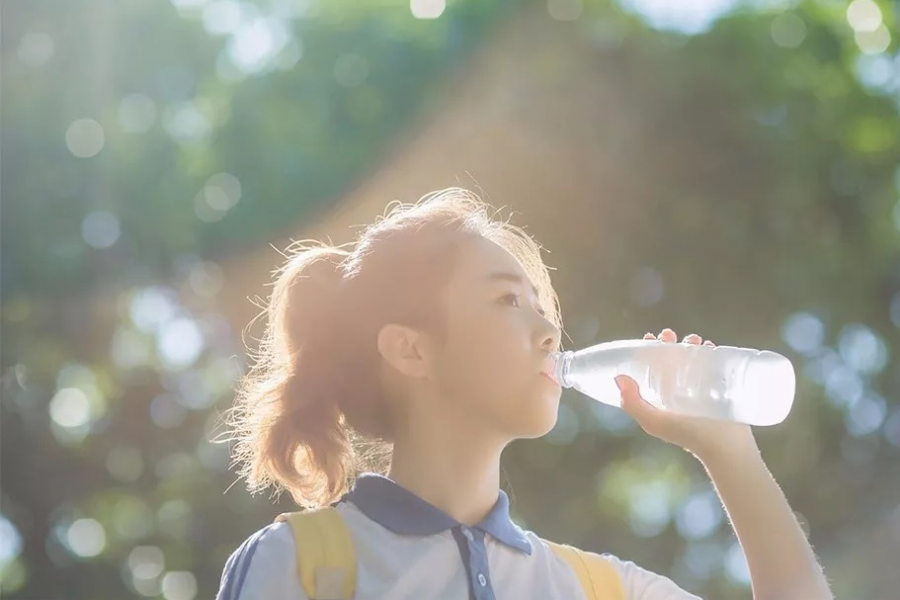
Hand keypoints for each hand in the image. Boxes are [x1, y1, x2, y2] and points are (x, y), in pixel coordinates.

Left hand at [615, 328, 757, 458]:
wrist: (725, 447)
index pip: (651, 367)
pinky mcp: (720, 386)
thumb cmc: (687, 436)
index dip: (648, 351)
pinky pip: (714, 363)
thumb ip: (633, 404)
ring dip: (691, 344)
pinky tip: (709, 345)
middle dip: (669, 343)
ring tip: (693, 339)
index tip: (649, 338)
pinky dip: (710, 351)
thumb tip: (619, 377)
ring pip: (693, 358)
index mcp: (661, 395)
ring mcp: (700, 387)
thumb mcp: (654, 421)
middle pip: (671, 359)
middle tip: (669, 334)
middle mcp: (679, 390)